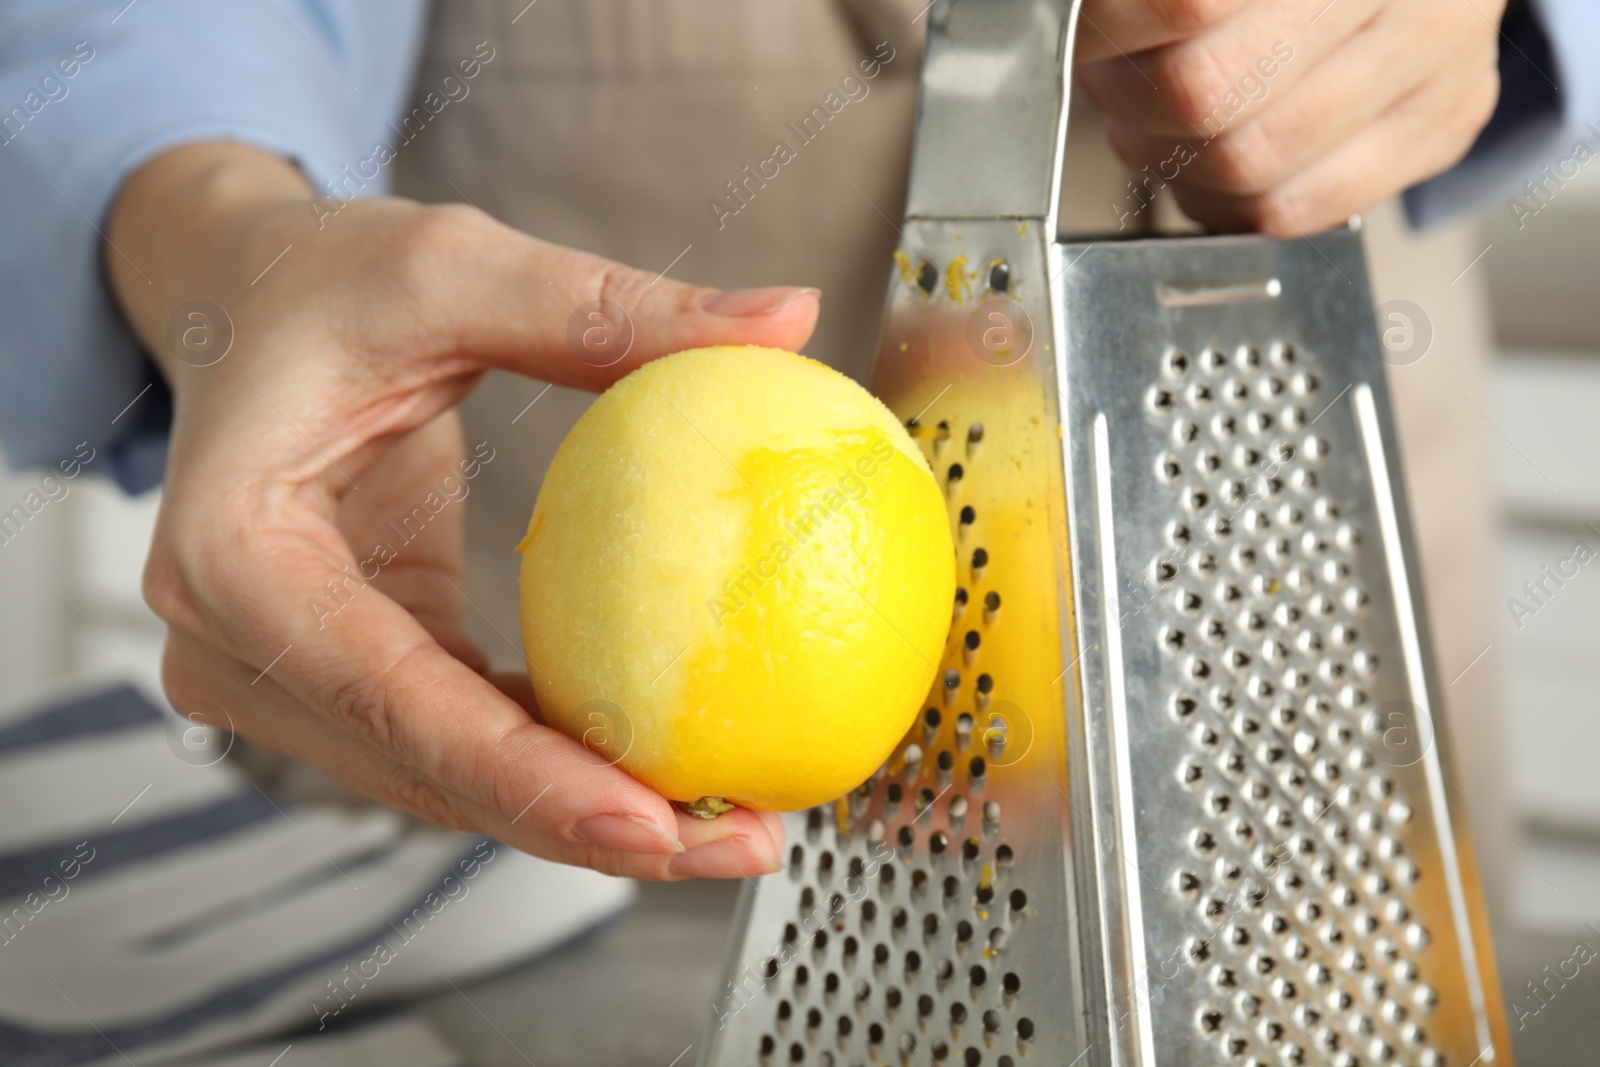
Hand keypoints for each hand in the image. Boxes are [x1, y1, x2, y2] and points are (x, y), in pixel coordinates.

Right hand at [105, 142, 820, 878]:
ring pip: (448, 781)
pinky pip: (458, 738)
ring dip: (587, 815)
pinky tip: (667, 768)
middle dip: (586, 829)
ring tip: (733, 826)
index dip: (525, 779)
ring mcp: (280, 672)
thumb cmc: (321, 279)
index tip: (654, 822)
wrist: (236, 300)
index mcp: (233, 553)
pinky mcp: (340, 672)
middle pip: (428, 774)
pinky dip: (558, 761)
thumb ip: (612, 309)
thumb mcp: (458, 267)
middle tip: (742, 844)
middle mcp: (235, 642)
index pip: (392, 699)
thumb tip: (790, 320)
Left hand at [1075, 0, 1503, 233]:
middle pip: (1204, 94)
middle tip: (1112, 79)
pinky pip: (1298, 209)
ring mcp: (1436, 57)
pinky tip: (1206, 162)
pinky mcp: (1445, 121)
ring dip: (1167, 157)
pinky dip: (1224, 199)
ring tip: (1152, 119)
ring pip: (1246, 163)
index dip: (1110, 31)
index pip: (1186, 7)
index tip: (1092, 34)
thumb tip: (1095, 21)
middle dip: (1128, 101)